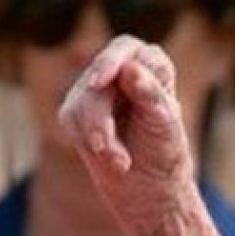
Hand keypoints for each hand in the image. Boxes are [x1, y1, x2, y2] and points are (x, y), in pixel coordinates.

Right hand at [58, 35, 196, 232]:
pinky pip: (70, 118)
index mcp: (152, 66)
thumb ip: (150, 95)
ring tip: (120, 161)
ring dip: (97, 135)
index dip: (112, 62)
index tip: (100, 82)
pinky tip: (110, 158)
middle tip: (105, 147)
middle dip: (100, 116)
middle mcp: (122, 72)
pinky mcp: (76, 110)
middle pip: (98, 79)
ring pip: (81, 100)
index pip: (127, 49)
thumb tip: (131, 69)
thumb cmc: (165, 151)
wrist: (150, 186)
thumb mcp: (164, 125)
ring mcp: (96, 89)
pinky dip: (87, 141)